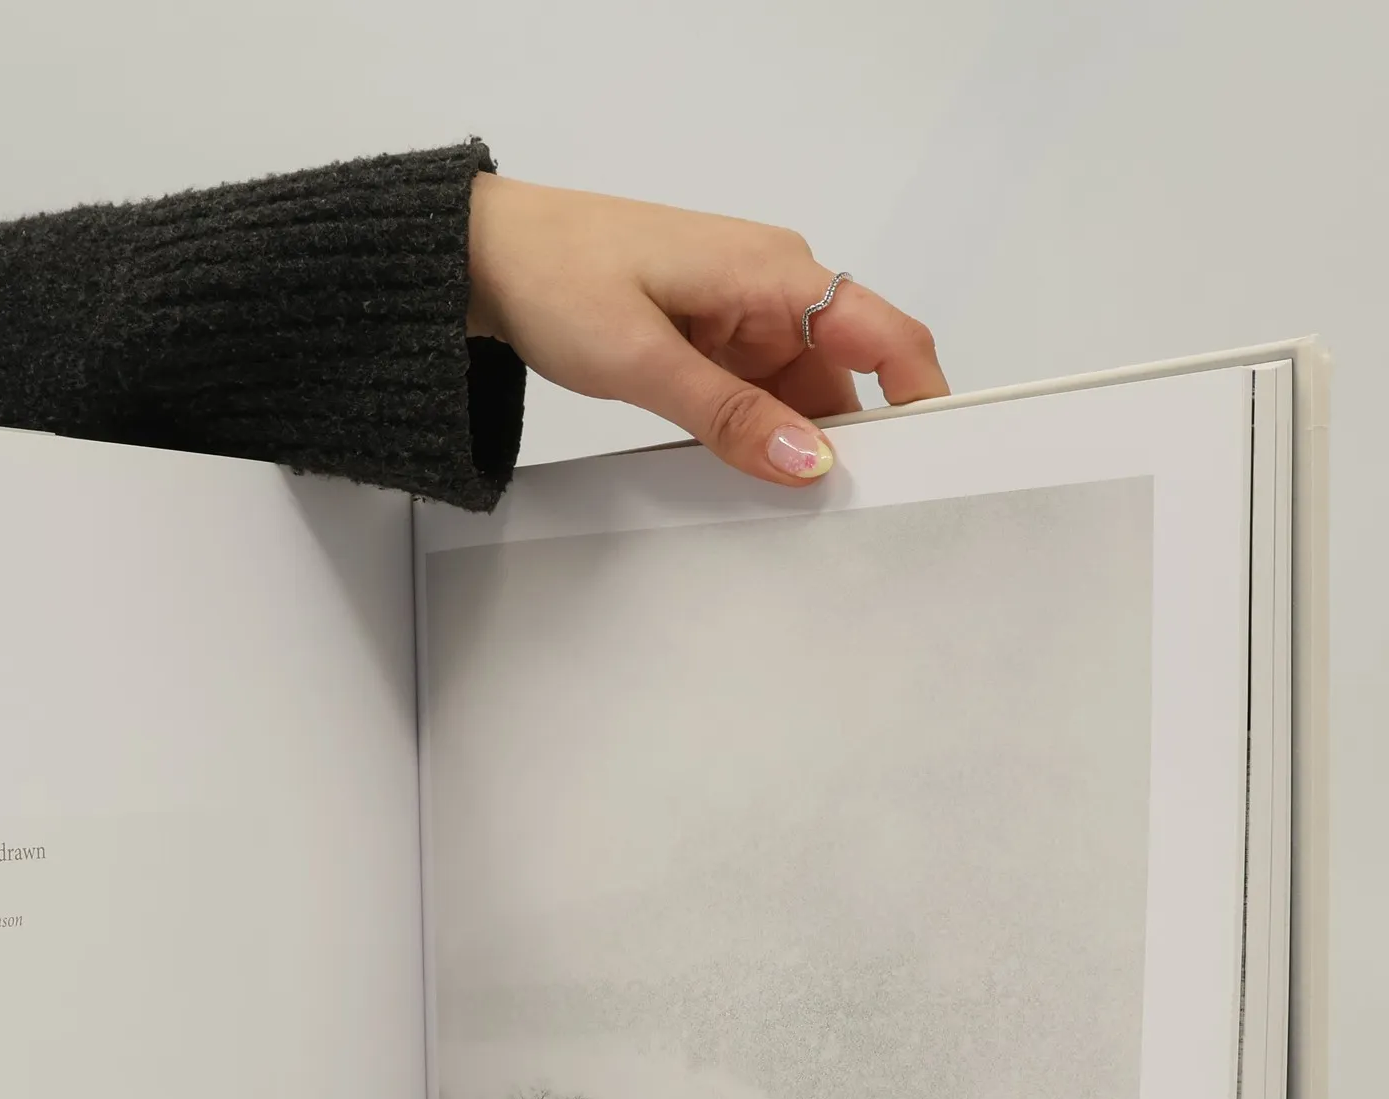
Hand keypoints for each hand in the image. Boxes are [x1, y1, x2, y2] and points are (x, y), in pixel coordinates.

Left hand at [466, 175, 947, 485]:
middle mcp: (775, 288)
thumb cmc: (558, 278)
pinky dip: (752, 434)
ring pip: (799, 395)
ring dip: (791, 445)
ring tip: (782, 510)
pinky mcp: (713, 337)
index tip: (931, 468)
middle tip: (841, 520)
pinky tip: (740, 477)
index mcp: (776, 273)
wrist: (488, 256)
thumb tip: (809, 460)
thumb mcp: (643, 359)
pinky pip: (756, 395)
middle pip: (849, 379)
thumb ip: (729, 415)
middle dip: (849, 444)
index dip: (923, 400)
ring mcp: (744, 315)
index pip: (888, 335)